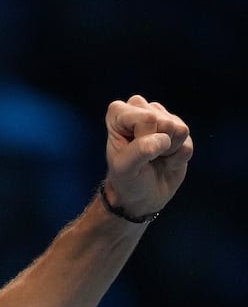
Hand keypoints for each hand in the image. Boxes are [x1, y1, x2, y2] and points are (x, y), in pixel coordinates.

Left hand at [104, 95, 193, 218]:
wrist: (141, 196)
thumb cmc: (127, 180)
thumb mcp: (124, 168)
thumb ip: (140, 150)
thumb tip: (163, 139)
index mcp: (118, 113)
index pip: (147, 119)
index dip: (144, 139)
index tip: (132, 152)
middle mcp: (141, 110)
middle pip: (166, 122)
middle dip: (158, 145)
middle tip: (145, 157)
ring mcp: (162, 118)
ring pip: (181, 130)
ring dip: (169, 151)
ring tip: (154, 158)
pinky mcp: (179, 131)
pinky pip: (188, 143)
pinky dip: (178, 157)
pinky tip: (166, 160)